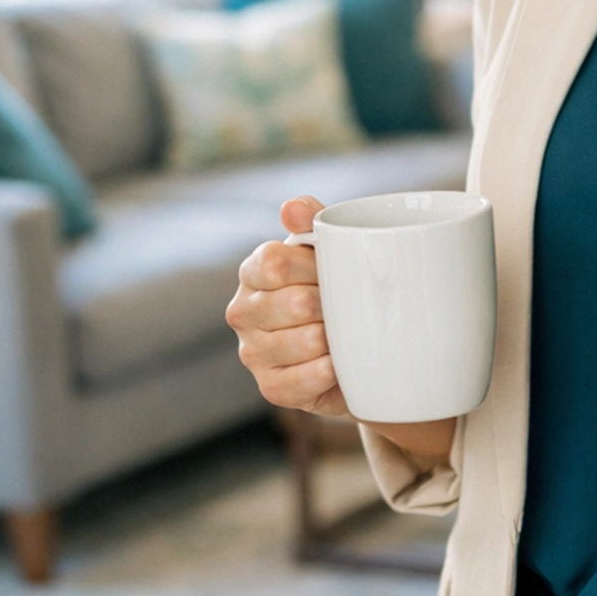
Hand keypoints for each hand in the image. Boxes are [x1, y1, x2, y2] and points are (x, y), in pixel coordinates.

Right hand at [226, 197, 350, 416]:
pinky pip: (302, 381)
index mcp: (253, 271)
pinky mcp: (270, 387)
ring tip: (346, 334)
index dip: (313, 267)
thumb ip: (312, 220)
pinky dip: (328, 372)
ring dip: (334, 339)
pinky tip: (339, 364)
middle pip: (294, 302)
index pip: (274, 262)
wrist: (353, 345)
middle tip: (349, 306)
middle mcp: (243, 312)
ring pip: (302, 342)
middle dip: (330, 304)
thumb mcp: (328, 249)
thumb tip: (291, 208)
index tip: (336, 270)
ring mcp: (253, 353)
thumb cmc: (335, 288)